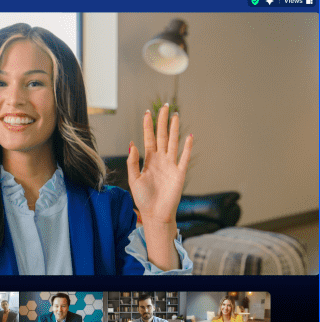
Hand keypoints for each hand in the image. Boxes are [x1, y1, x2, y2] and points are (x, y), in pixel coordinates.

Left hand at [126, 103, 192, 224]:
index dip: (148, 125)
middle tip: (164, 107)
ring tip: (175, 115)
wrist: (155, 214)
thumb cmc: (143, 198)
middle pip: (162, 136)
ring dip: (175, 129)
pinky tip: (189, 136)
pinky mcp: (180, 173)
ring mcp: (171, 165)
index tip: (148, 112)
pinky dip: (187, 147)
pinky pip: (184, 158)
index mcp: (148, 160)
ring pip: (173, 142)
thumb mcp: (133, 179)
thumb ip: (132, 162)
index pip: (148, 138)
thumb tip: (132, 144)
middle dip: (162, 121)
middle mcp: (160, 159)